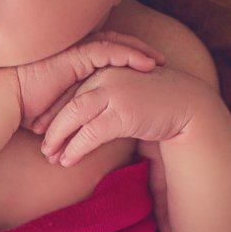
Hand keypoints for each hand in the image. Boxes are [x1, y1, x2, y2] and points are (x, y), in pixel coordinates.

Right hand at [11, 30, 159, 130]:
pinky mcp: (73, 55)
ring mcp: (75, 52)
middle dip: (140, 52)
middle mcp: (76, 54)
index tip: (149, 73)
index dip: (129, 61)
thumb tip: (93, 130)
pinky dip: (128, 55)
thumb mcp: (62, 111)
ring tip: (159, 63)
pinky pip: (107, 51)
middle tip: (162, 63)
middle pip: (116, 46)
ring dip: (139, 52)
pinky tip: (145, 64)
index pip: (107, 56)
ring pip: (115, 44)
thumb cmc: (27, 111)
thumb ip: (78, 111)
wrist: (6, 103)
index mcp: (74, 64)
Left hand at [37, 61, 208, 167]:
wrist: (188, 104)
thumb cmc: (159, 103)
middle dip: (52, 127)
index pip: (72, 92)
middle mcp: (105, 78)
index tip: (42, 130)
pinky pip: (91, 132)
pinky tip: (68, 161)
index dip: (54, 113)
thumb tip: (90, 118)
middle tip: (43, 147)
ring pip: (74, 116)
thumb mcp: (128, 95)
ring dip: (58, 138)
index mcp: (104, 71)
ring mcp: (113, 93)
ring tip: (51, 157)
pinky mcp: (122, 111)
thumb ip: (108, 100)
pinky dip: (76, 147)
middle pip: (68, 103)